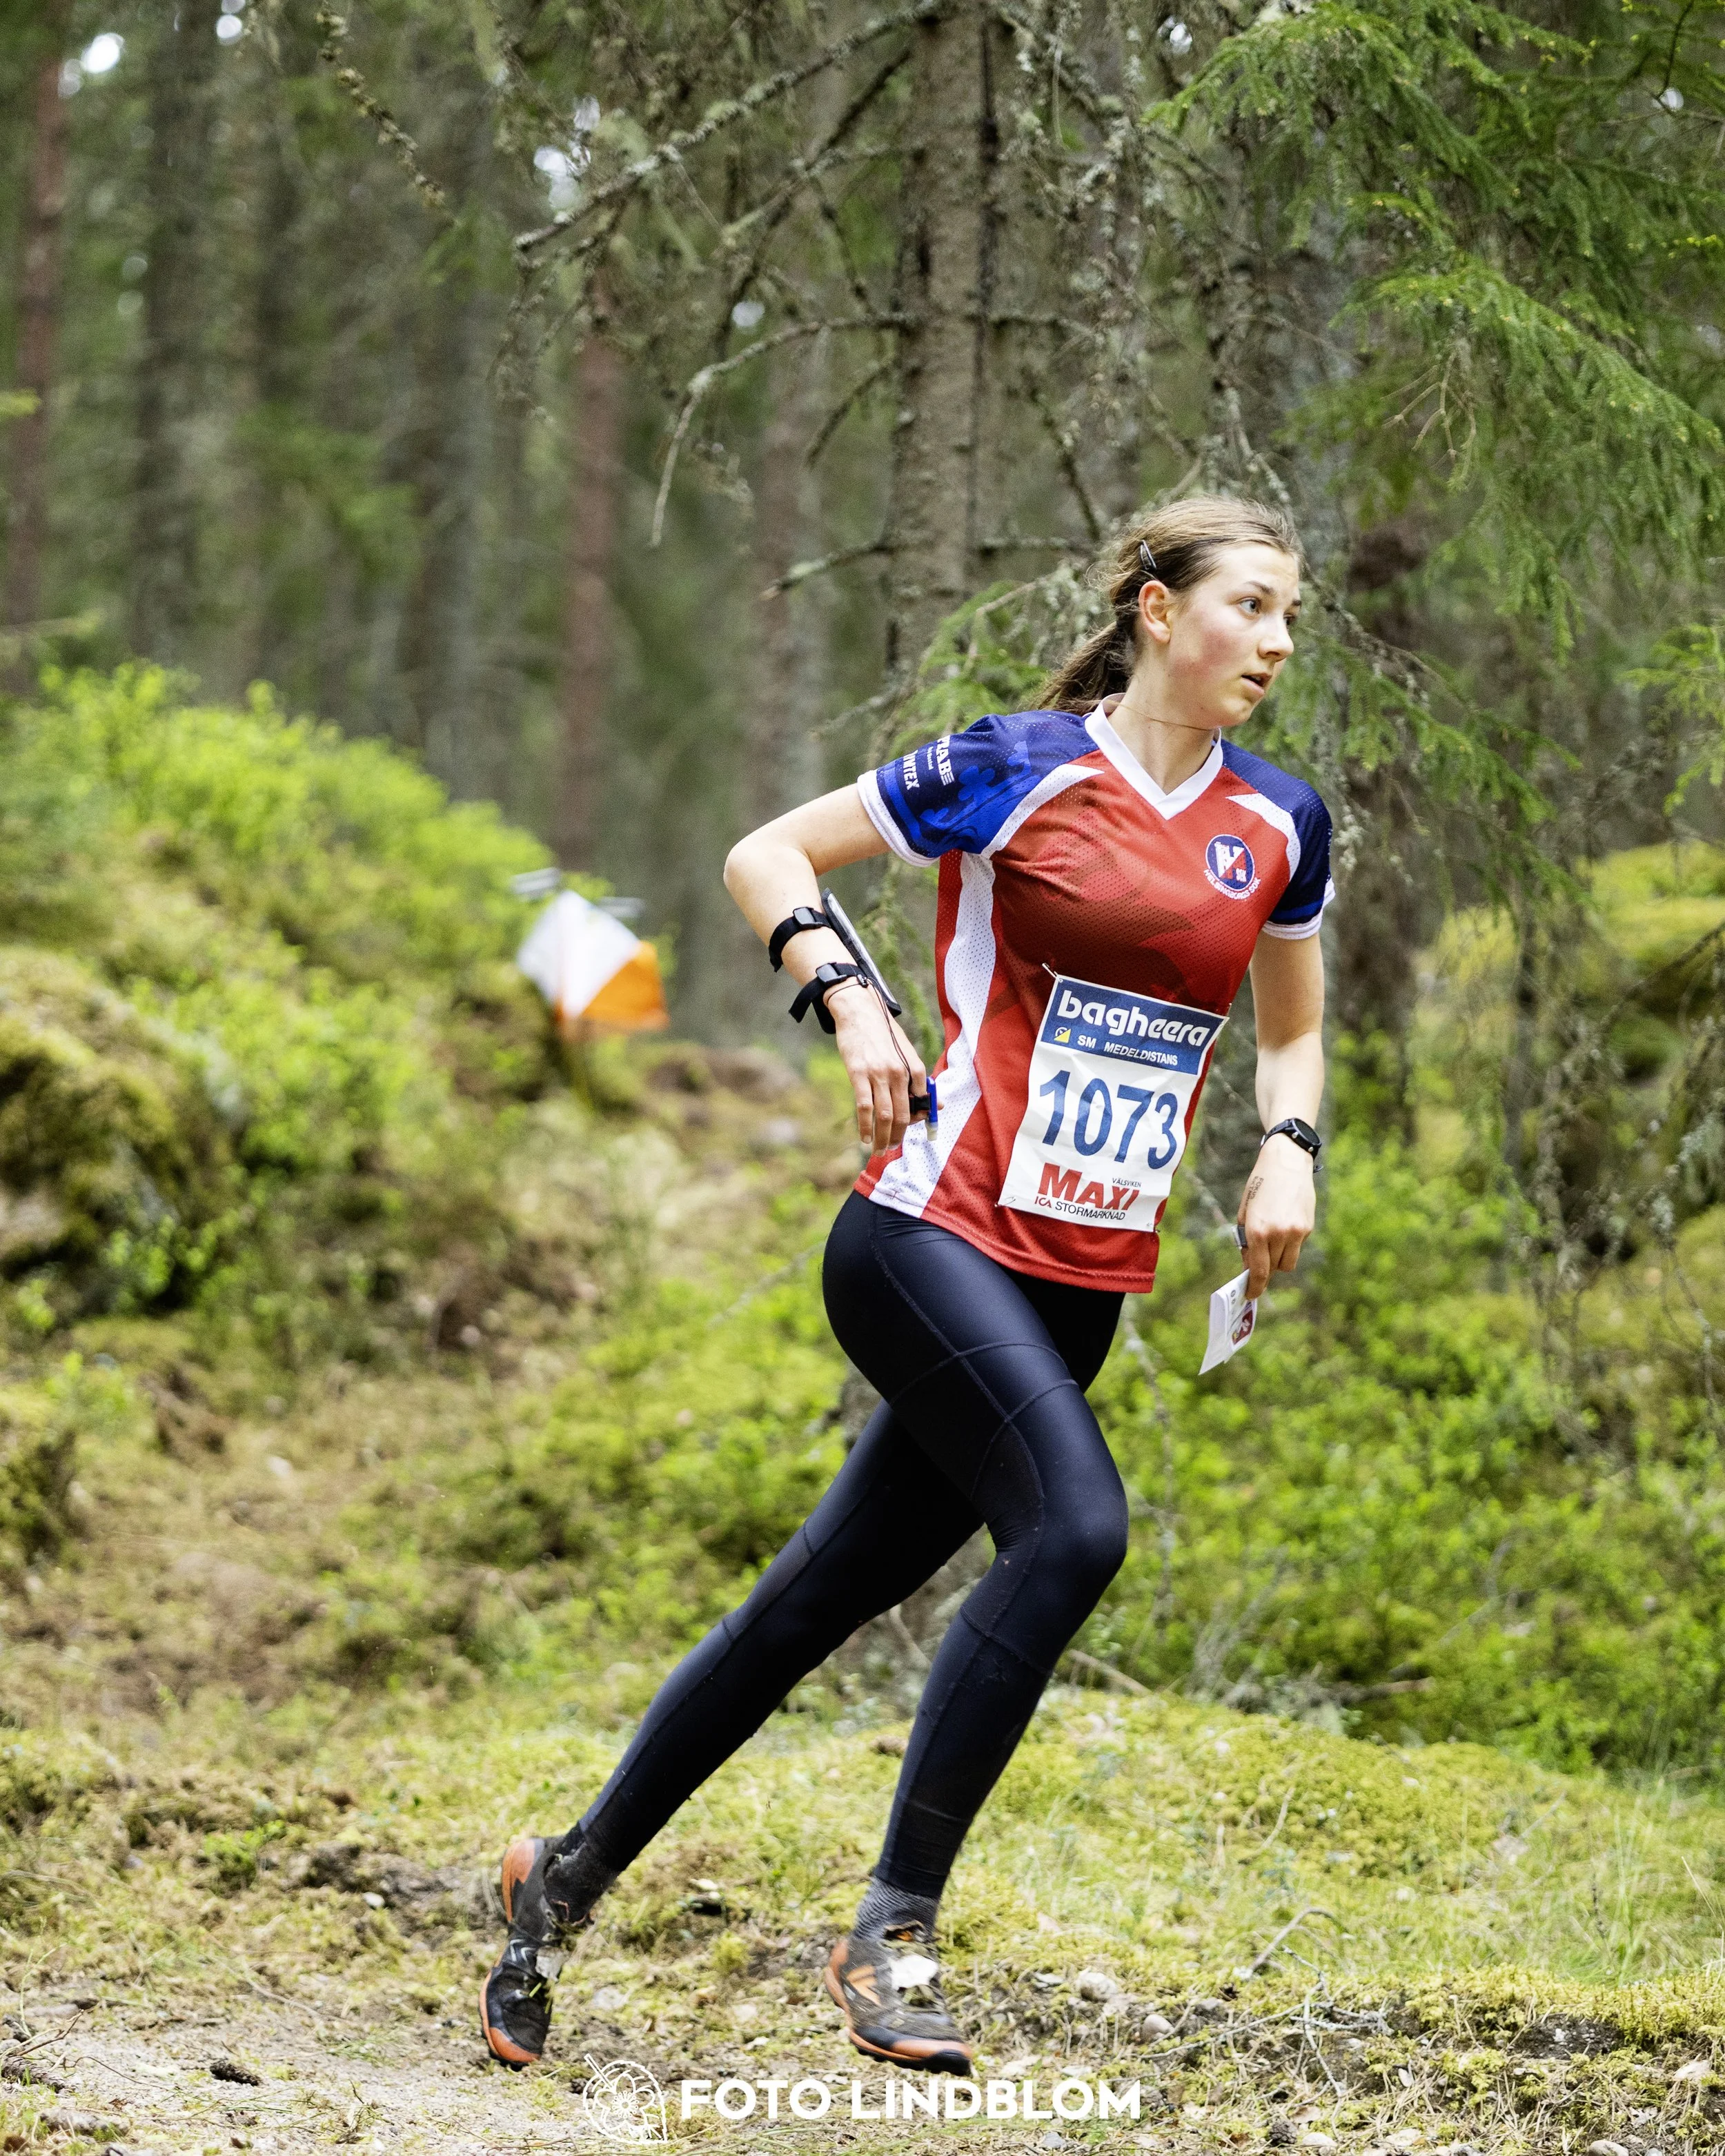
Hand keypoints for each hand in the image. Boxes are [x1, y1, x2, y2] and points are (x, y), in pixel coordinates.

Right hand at [829, 981, 928, 1155]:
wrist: (859, 1012)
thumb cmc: (883, 1034)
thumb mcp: (906, 1052)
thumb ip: (918, 1080)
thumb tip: (936, 1105)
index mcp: (914, 1066)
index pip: (921, 1103)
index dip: (916, 1122)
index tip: (908, 1131)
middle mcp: (899, 1072)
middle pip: (903, 1114)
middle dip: (899, 1136)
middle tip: (892, 1148)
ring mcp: (879, 1074)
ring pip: (885, 1115)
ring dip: (883, 1137)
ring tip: (880, 1149)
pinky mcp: (858, 1074)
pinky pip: (864, 1107)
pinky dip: (865, 1126)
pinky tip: (864, 1137)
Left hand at [1235, 1134, 1315, 1298]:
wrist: (1287, 1162)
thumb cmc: (1259, 1186)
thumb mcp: (1244, 1212)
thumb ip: (1246, 1241)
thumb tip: (1249, 1267)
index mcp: (1258, 1230)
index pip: (1259, 1270)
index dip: (1255, 1286)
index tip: (1250, 1295)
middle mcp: (1279, 1234)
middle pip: (1274, 1269)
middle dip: (1265, 1270)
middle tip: (1257, 1267)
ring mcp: (1297, 1232)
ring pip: (1288, 1263)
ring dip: (1278, 1260)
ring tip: (1271, 1242)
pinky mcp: (1308, 1227)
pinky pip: (1297, 1246)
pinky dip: (1289, 1244)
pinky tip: (1284, 1224)